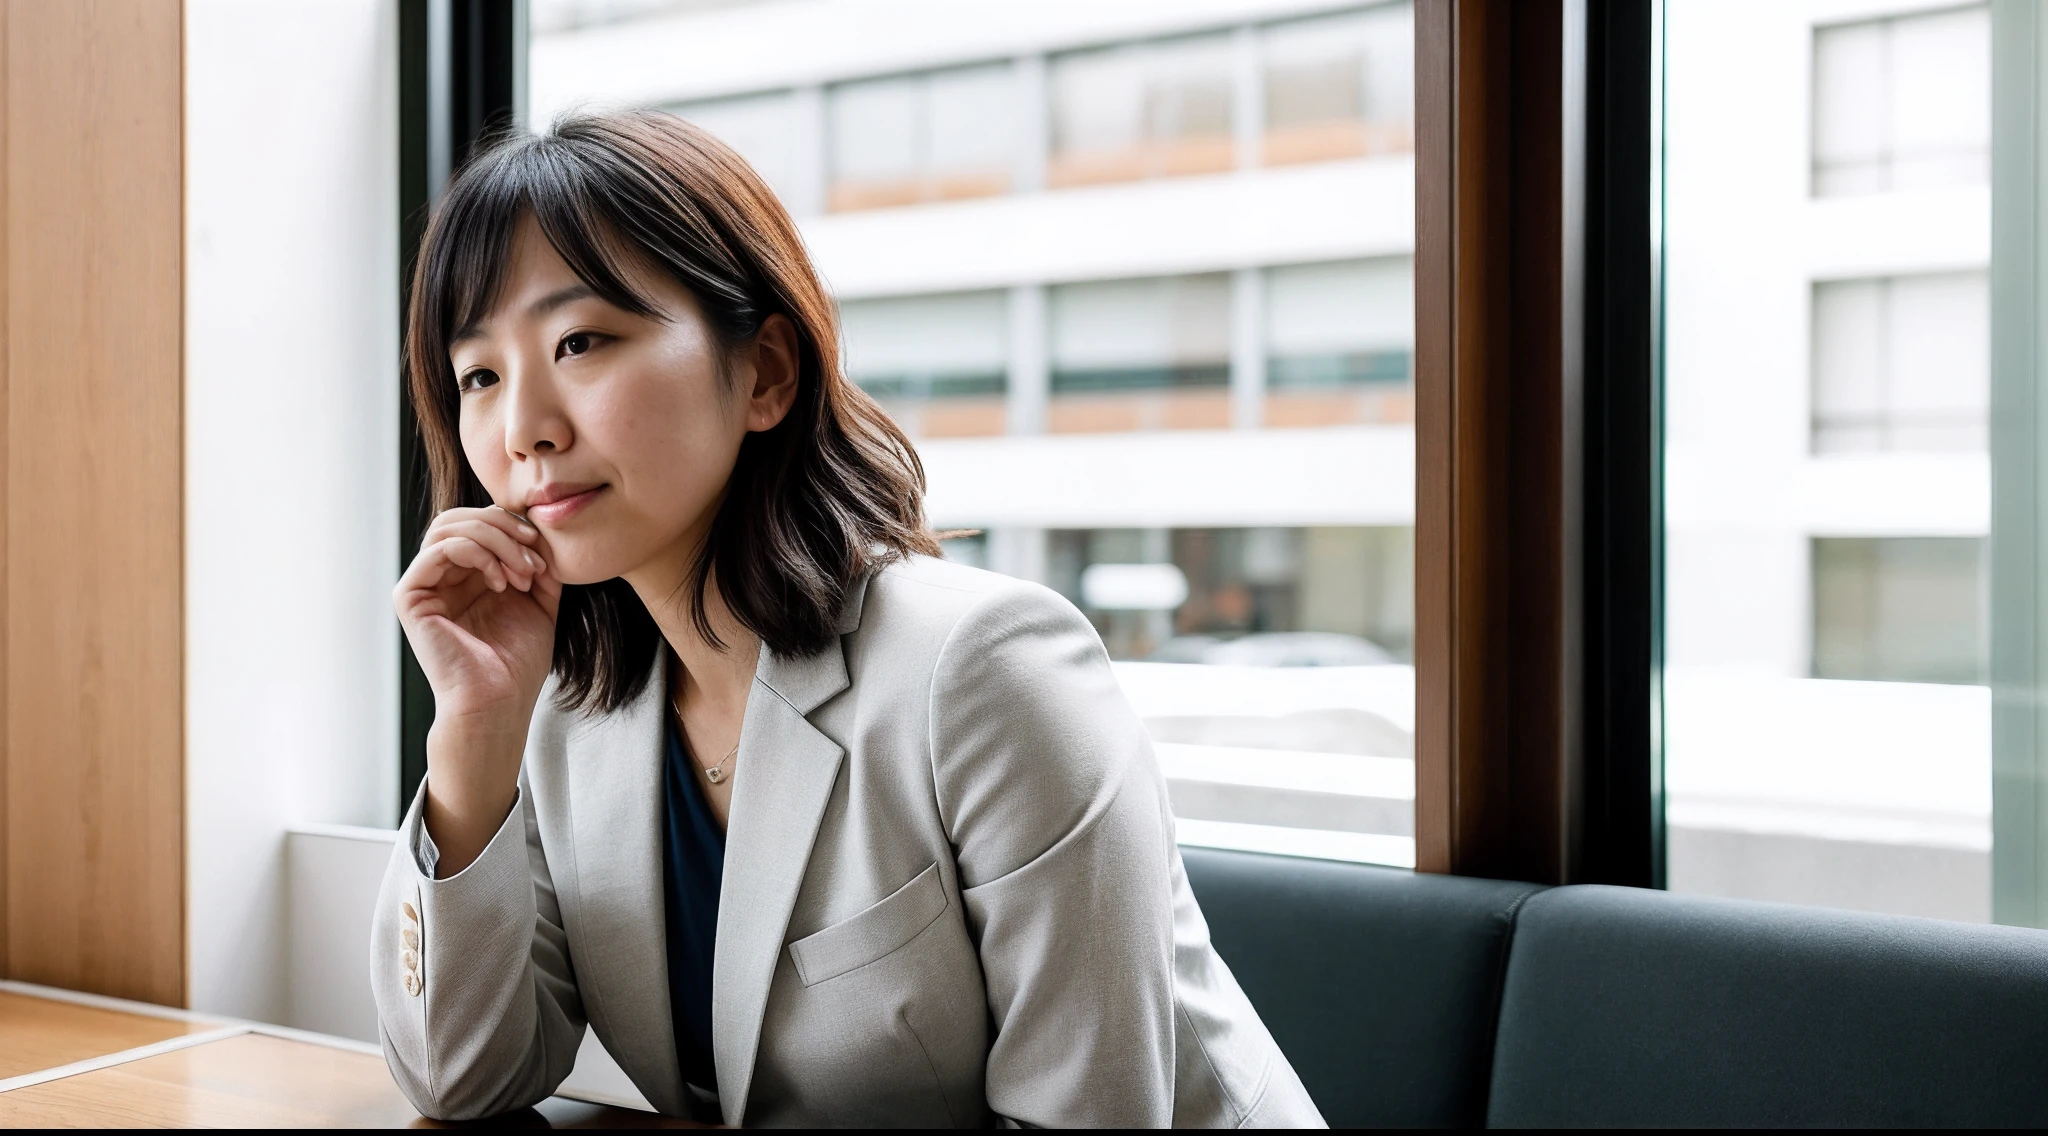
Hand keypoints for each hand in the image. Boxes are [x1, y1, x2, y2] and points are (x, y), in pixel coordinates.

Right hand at [393, 506, 560, 873]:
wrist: (500, 703)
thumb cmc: (517, 662)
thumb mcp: (539, 601)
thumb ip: (536, 562)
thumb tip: (538, 526)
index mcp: (466, 575)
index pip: (480, 521)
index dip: (513, 525)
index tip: (545, 550)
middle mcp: (441, 576)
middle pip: (461, 517)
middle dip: (504, 527)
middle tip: (534, 553)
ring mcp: (423, 585)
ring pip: (449, 526)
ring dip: (496, 540)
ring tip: (522, 573)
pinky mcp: (411, 597)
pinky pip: (438, 550)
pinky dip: (477, 554)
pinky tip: (500, 583)